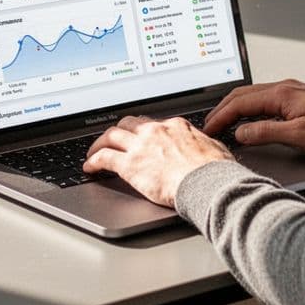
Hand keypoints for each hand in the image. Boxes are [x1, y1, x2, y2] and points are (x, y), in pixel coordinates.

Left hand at [83, 115, 233, 207]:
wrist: (208, 182)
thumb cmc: (215, 170)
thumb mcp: (214, 148)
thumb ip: (204, 145)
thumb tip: (208, 148)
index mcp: (175, 126)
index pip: (152, 123)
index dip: (142, 130)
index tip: (138, 135)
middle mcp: (155, 131)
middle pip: (128, 123)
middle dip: (117, 131)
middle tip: (112, 139)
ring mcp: (140, 146)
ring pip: (111, 135)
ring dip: (99, 143)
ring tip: (93, 152)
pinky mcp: (130, 164)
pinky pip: (104, 157)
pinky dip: (93, 161)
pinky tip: (89, 167)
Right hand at [202, 79, 304, 152]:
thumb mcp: (299, 136)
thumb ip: (266, 133)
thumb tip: (241, 133)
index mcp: (280, 94)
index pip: (239, 103)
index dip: (220, 116)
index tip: (209, 128)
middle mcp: (283, 87)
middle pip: (241, 95)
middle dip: (222, 109)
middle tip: (209, 126)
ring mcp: (290, 90)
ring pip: (252, 95)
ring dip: (234, 108)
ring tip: (223, 123)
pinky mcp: (296, 97)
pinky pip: (263, 98)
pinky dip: (248, 108)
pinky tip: (248, 118)